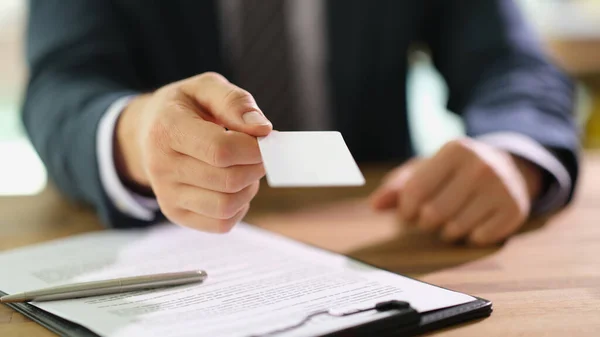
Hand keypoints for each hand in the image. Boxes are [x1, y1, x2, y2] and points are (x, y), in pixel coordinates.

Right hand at [115, 72, 271, 231]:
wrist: (151, 130)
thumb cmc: (186, 107)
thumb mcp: (206, 87)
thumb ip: (235, 102)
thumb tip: (262, 129)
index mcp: (167, 130)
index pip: (220, 150)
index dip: (252, 148)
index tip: (262, 140)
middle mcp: (161, 166)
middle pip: (228, 180)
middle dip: (255, 166)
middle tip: (257, 153)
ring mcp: (166, 195)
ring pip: (227, 206)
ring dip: (248, 188)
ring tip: (244, 168)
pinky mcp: (176, 214)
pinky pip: (222, 223)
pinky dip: (239, 207)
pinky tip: (234, 187)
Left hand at [370, 138, 542, 245]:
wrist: (508, 167)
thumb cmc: (454, 172)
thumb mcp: (425, 169)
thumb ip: (396, 186)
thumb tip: (374, 205)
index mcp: (455, 150)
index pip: (415, 191)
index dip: (405, 210)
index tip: (408, 213)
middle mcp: (481, 165)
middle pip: (433, 214)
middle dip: (425, 222)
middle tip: (430, 218)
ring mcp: (501, 187)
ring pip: (456, 229)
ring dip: (446, 232)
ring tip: (452, 218)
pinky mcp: (516, 209)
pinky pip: (479, 239)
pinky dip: (471, 237)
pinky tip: (475, 221)